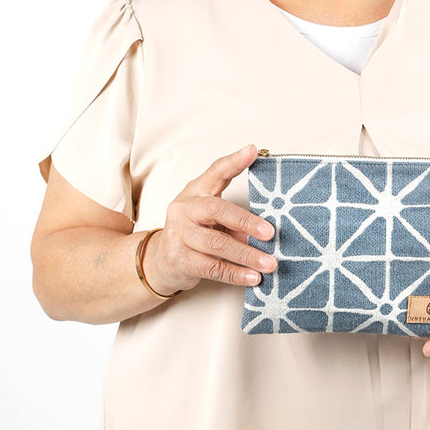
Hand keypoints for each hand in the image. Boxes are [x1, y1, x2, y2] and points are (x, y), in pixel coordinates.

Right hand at [142, 145, 276, 294]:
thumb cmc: (193, 232)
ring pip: (217, 244)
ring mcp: (179, 234)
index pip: (215, 171)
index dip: (234, 161)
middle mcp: (185, 209)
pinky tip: (252, 277)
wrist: (159, 260)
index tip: (252, 151)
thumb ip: (234, 220)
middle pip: (217, 210)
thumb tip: (262, 233)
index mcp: (196, 192)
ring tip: (269, 263)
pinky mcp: (180, 260)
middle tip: (270, 232)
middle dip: (247, 222)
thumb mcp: (211, 219)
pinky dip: (236, 274)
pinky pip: (212, 267)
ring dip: (247, 255)